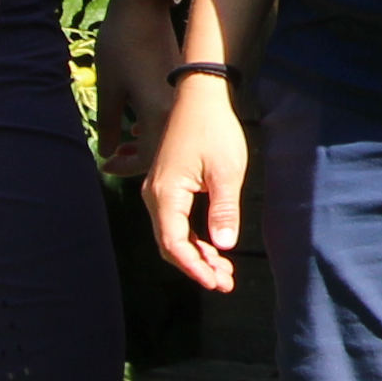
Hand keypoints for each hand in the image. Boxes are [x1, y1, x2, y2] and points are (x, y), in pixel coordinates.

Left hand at [90, 0, 177, 181]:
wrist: (144, 6)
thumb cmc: (122, 45)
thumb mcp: (109, 88)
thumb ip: (109, 124)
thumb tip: (107, 152)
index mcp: (158, 111)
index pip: (148, 157)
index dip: (125, 167)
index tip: (104, 165)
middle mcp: (176, 107)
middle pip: (161, 148)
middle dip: (136, 159)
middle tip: (112, 159)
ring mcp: (181, 95)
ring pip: (166, 133)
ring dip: (144, 144)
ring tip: (122, 145)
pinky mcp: (180, 84)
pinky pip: (170, 118)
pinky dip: (153, 128)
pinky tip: (137, 125)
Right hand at [143, 81, 251, 294]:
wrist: (200, 97)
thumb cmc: (214, 130)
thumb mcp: (226, 171)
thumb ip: (224, 210)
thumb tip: (223, 246)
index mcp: (165, 195)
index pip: (174, 243)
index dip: (194, 267)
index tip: (216, 283)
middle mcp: (155, 197)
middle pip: (171, 244)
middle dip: (197, 266)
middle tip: (225, 283)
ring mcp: (158, 193)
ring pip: (173, 235)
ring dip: (197, 255)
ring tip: (224, 273)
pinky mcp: (167, 188)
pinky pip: (176, 222)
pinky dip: (194, 238)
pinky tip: (215, 249)